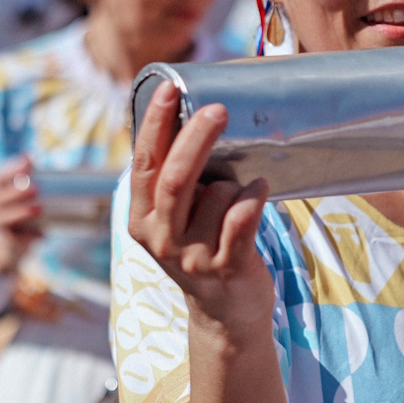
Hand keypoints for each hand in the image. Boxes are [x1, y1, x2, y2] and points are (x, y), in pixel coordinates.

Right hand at [0, 156, 42, 272]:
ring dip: (20, 212)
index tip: (28, 159)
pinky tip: (41, 235)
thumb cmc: (29, 215)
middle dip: (16, 191)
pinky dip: (28, 236)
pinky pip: (13, 238)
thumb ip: (44, 186)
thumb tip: (77, 173)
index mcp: (2, 192)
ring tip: (38, 209)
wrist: (16, 246)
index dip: (12, 167)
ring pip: (3, 217)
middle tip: (36, 188)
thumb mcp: (34, 200)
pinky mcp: (7, 240)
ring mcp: (0, 223)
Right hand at [128, 82, 272, 337]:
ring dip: (236, 183)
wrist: (226, 314)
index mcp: (142, 218)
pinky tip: (261, 189)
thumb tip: (196, 113)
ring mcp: (192, 257)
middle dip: (196, 139)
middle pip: (176, 178)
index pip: (144, 163)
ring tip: (242, 193)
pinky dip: (254, 197)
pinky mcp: (226, 268)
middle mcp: (161, 239)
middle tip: (218, 109)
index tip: (170, 88)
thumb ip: (176, 178)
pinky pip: (243, 219)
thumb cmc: (205, 246)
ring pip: (218, 195)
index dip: (155, 124)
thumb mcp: (177, 218)